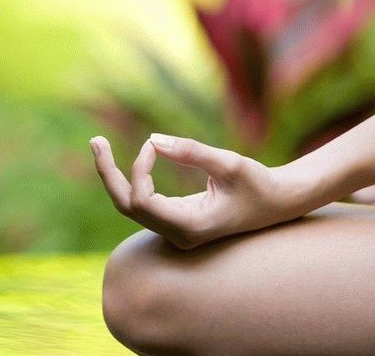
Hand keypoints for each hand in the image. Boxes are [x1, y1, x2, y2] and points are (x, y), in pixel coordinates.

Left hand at [90, 134, 295, 248]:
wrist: (279, 203)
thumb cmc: (260, 184)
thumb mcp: (229, 164)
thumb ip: (192, 151)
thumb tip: (152, 139)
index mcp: (189, 228)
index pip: (142, 200)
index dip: (140, 168)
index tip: (153, 143)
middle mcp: (177, 234)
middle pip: (126, 206)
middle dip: (108, 173)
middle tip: (95, 141)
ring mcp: (174, 229)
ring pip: (131, 205)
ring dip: (114, 176)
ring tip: (99, 143)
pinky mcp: (176, 219)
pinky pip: (143, 201)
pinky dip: (131, 179)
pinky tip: (122, 158)